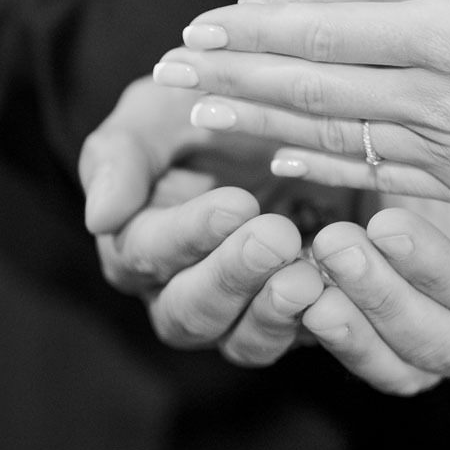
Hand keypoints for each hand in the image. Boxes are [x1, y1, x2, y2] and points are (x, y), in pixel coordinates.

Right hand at [79, 77, 324, 366]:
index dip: (190, 232)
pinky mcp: (299, 320)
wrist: (281, 120)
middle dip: (232, 277)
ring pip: (244, 342)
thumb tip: (100, 217)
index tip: (236, 203)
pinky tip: (348, 292)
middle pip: (190, 313)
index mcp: (137, 243)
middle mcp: (181, 291)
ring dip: (274, 315)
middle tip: (276, 237)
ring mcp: (242, 313)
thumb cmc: (204, 107)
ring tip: (308, 278)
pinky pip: (307, 342)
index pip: (147, 252)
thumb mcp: (157, 110)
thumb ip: (122, 155)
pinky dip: (327, 324)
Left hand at [152, 0, 449, 229]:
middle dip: (235, 76)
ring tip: (199, 118)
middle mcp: (434, 100)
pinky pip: (371, 175)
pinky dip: (318, 167)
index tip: (197, 25)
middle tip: (168, 70)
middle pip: (312, 86)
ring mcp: (446, 152)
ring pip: (329, 136)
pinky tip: (283, 164)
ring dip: (259, 124)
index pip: (330, 30)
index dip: (258, 27)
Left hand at [294, 200, 449, 395]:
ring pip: (405, 367)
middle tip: (333, 247)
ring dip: (352, 327)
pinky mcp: (407, 360)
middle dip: (383, 297)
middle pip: (442, 341)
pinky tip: (296, 296)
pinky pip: (372, 366)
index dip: (437, 267)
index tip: (383, 226)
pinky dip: (332, 337)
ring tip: (305, 282)